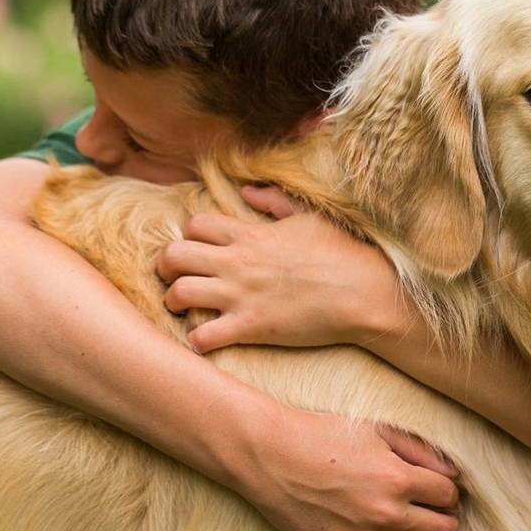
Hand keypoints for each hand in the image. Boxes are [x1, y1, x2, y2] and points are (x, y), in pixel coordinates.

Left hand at [156, 186, 407, 352]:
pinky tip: (207, 340)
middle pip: (173, 256)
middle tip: (175, 278)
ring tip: (184, 310)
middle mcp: (238, 262)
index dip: (189, 236)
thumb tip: (248, 190)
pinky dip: (197, 340)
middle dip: (166, 268)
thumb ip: (274, 202)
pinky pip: (203, 336)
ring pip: (178, 294)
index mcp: (251, 234)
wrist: (364, 292)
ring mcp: (242, 295)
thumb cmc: (342, 253)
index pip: (194, 225)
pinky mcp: (251, 327)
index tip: (198, 249)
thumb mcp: (308, 217)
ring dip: (173, 303)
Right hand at [239, 409, 460, 530]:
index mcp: (396, 478)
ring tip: (410, 530)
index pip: (448, 495)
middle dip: (442, 519)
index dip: (447, 491)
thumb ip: (419, 450)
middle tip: (430, 511)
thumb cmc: (321, 435)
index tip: (437, 488)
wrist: (269, 455)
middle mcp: (384, 513)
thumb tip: (451, 473)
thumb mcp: (375, 430)